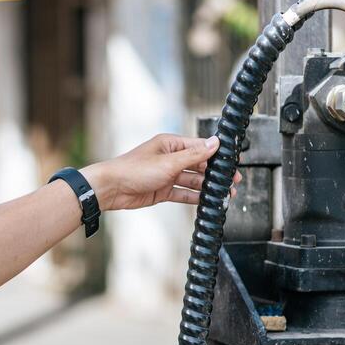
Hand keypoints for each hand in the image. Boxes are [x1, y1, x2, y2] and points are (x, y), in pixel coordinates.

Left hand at [83, 134, 240, 211]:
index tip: (233, 162)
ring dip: (207, 187)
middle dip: (215, 174)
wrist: (111, 189)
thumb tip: (215, 143)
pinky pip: (182, 193)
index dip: (217, 155)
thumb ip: (194, 155)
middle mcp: (169, 158)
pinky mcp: (162, 191)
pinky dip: (194, 197)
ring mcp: (166, 175)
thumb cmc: (134, 169)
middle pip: (198, 165)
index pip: (200, 147)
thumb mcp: (169, 162)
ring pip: (192, 180)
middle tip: (233, 182)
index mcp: (171, 144)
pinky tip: (207, 201)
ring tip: (224, 194)